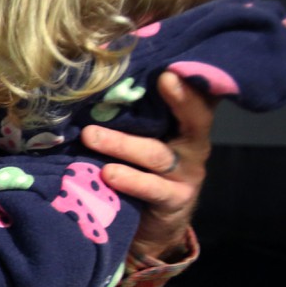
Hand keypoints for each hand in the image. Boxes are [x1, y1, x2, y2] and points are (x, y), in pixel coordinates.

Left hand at [81, 71, 214, 260]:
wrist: (153, 225)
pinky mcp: (174, 200)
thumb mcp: (145, 137)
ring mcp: (185, 174)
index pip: (194, 96)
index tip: (176, 61)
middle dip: (180, 99)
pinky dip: (129, 181)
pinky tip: (108, 174)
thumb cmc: (142, 169)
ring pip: (156, 154)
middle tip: (162, 78)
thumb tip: (100, 77)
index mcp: (186, 124)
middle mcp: (192, 145)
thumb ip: (136, 113)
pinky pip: (151, 189)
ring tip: (91, 136)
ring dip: (121, 144)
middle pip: (193, 119)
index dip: (189, 80)